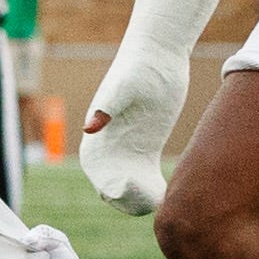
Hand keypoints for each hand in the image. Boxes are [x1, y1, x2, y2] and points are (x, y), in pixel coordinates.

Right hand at [78, 56, 187, 214]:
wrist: (159, 56)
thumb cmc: (140, 67)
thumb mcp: (125, 87)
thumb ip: (107, 107)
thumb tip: (88, 129)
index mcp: (95, 139)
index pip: (101, 179)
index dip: (117, 193)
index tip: (140, 192)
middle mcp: (107, 150)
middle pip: (114, 191)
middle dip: (132, 202)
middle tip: (157, 198)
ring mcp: (126, 151)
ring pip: (130, 190)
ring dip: (143, 200)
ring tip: (165, 197)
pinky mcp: (145, 150)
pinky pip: (145, 181)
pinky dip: (154, 191)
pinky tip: (170, 191)